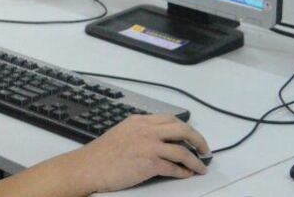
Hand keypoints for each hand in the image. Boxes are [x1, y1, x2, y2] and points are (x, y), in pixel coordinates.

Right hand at [68, 114, 209, 192]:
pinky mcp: (148, 163)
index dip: (186, 129)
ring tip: (201, 167)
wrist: (88, 166)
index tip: (193, 137)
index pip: (170, 119)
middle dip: (198, 140)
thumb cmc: (101, 154)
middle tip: (205, 150)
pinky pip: (174, 167)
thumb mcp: (122, 133)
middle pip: (182, 129)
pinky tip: (187, 175)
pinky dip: (184, 172)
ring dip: (196, 160)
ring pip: (182, 150)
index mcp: (138, 121)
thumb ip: (140, 132)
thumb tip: (159, 140)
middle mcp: (145, 130)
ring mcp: (148, 146)